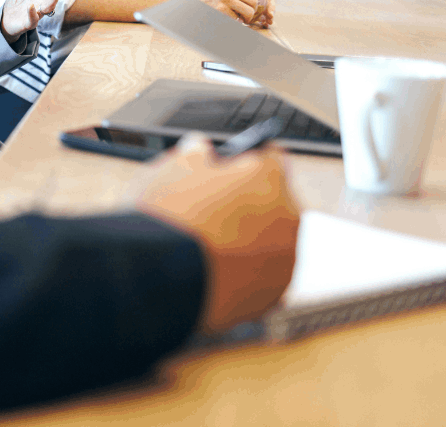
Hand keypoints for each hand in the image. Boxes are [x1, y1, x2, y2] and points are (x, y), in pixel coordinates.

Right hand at [137, 137, 299, 333]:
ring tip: (208, 245)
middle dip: (250, 202)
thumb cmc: (167, 218)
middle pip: (274, 201)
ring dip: (249, 240)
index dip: (248, 159)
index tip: (234, 165)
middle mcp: (287, 218)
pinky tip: (213, 270)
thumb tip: (199, 149)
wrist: (158, 279)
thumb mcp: (171, 167)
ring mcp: (283, 261)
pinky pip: (262, 277)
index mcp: (268, 178)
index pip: (272, 156)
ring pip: (271, 242)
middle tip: (213, 208)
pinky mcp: (271, 296)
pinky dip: (244, 273)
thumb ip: (194, 153)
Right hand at [189, 0, 261, 26]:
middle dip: (250, 16)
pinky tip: (226, 20)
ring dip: (242, 21)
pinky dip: (232, 23)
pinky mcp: (218, 13)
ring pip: (243, 17)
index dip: (254, 8)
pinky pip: (233, 21)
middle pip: (251, 9)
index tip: (249, 11)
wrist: (191, 1)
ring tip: (236, 20)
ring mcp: (223, 5)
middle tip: (245, 18)